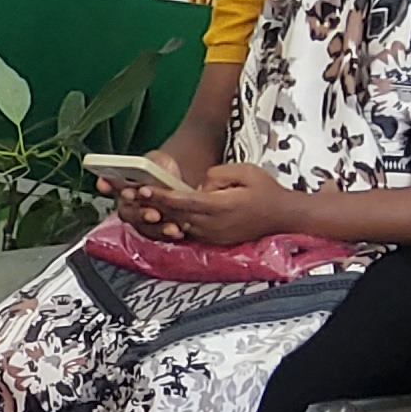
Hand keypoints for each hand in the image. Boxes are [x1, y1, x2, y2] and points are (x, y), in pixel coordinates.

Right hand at [99, 153, 187, 231]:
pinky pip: (158, 235)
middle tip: (152, 213)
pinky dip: (168, 234)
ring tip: (171, 228)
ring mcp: (139, 220)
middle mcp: (127, 205)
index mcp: (122, 184)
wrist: (179, 183)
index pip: (108, 184)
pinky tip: (178, 232)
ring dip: (157, 228)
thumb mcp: (158, 161)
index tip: (105, 183)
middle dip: (140, 213)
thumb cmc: (163, 169)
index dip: (106, 185)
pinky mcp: (154, 230)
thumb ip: (151, 163)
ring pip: (143, 227)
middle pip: (127, 212)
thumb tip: (143, 166)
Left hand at [135, 161, 300, 247]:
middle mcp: (212, 225)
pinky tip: (155, 214)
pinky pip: (186, 230)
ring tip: (135, 204)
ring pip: (177, 223)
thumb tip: (199, 184)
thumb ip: (218, 174)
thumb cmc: (266, 191)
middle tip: (126, 194)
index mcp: (220, 207)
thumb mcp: (246, 172)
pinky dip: (170, 222)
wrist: (283, 216)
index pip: (183, 201)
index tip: (142, 190)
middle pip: (174, 215)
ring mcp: (211, 235)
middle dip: (150, 205)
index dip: (161, 196)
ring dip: (156, 215)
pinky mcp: (212, 239)